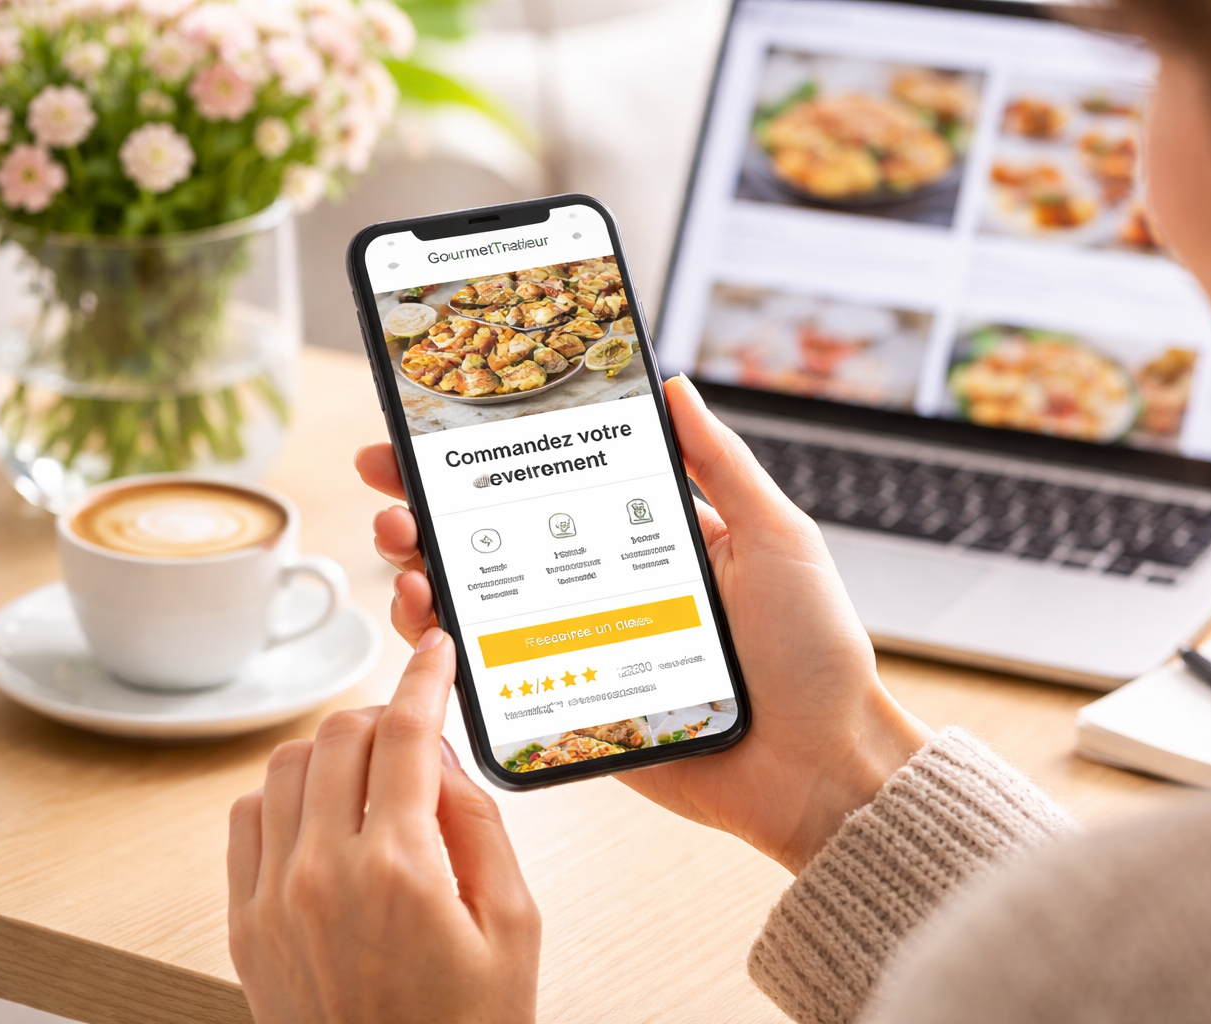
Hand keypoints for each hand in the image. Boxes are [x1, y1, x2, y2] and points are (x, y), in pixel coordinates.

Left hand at [227, 629, 540, 1023]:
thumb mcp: (512, 920)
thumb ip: (476, 820)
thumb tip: (438, 752)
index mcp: (399, 869)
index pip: (404, 734)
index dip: (424, 678)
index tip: (435, 654)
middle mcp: (322, 875)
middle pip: (341, 736)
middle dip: (386, 715)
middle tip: (419, 732)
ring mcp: (272, 900)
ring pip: (285, 766)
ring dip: (333, 750)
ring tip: (373, 776)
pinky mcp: (244, 924)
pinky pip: (246, 818)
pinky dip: (284, 794)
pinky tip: (324, 814)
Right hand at [355, 377, 930, 872]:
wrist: (822, 766)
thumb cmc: (815, 653)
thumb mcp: (778, 537)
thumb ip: (723, 464)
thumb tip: (674, 386)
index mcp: (649, 542)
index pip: (555, 488)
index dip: (493, 457)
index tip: (435, 426)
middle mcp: (605, 591)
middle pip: (498, 540)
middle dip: (430, 504)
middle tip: (388, 478)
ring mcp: (581, 650)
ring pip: (481, 605)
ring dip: (424, 567)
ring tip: (402, 546)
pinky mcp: (571, 708)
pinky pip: (493, 677)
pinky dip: (445, 646)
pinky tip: (427, 616)